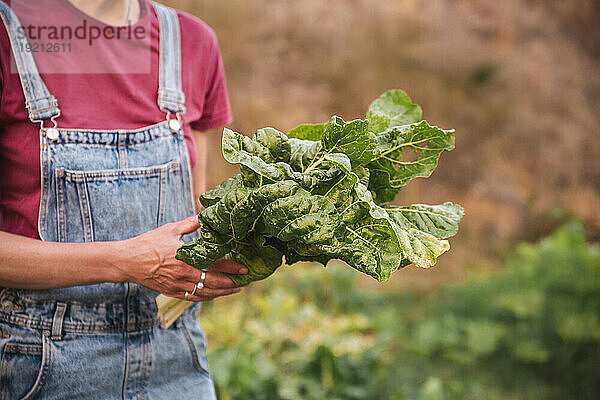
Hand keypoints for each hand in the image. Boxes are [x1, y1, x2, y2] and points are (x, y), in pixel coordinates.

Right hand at [115, 216, 247, 300]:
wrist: (127, 261)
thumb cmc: (148, 243)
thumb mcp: (171, 229)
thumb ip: (191, 224)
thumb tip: (206, 215)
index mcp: (185, 258)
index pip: (214, 264)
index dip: (231, 267)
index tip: (244, 269)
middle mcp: (183, 274)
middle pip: (214, 282)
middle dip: (232, 283)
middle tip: (246, 281)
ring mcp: (177, 285)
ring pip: (205, 292)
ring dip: (222, 292)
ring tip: (235, 289)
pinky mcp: (172, 292)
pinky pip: (193, 297)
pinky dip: (207, 297)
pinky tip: (216, 294)